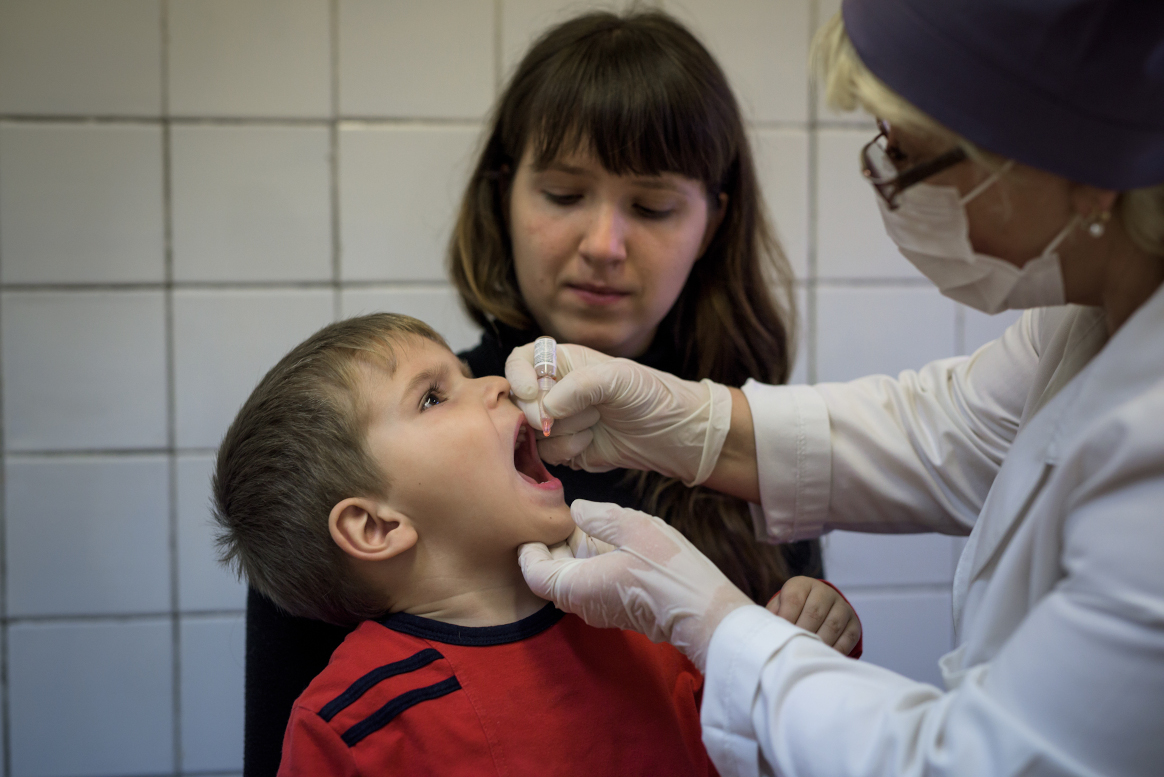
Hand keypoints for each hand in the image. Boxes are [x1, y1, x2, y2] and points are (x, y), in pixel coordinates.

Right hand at [505, 341, 731, 485]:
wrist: (673, 435)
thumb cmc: (653, 395)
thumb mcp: (620, 379)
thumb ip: (580, 385)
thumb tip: (546, 406)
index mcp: (564, 361)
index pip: (521, 360)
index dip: (518, 376)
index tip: (533, 393)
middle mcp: (556, 389)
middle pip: (520, 401)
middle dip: (543, 413)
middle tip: (576, 415)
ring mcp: (558, 421)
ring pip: (531, 431)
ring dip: (561, 432)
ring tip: (594, 423)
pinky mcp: (564, 448)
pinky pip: (545, 453)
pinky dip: (565, 451)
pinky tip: (590, 443)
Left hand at [519, 500, 752, 671]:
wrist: (704, 612)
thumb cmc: (669, 570)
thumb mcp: (632, 527)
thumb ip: (598, 517)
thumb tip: (577, 511)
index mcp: (577, 586)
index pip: (534, 572)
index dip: (529, 549)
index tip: (534, 525)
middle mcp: (583, 603)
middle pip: (551, 576)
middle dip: (551, 547)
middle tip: (557, 517)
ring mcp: (601, 609)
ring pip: (572, 580)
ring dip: (572, 554)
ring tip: (583, 524)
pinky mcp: (618, 609)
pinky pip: (592, 585)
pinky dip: (590, 563)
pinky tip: (608, 541)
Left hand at [767, 576, 861, 655]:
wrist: (819, 609)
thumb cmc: (792, 612)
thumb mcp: (780, 607)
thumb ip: (773, 616)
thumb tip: (766, 632)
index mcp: (802, 585)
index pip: (794, 598)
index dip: (786, 618)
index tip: (780, 635)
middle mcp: (824, 592)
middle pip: (814, 612)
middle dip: (803, 633)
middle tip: (794, 648)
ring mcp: (842, 606)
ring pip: (832, 625)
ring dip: (819, 643)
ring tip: (808, 655)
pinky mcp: (854, 623)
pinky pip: (848, 637)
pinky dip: (836, 650)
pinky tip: (824, 657)